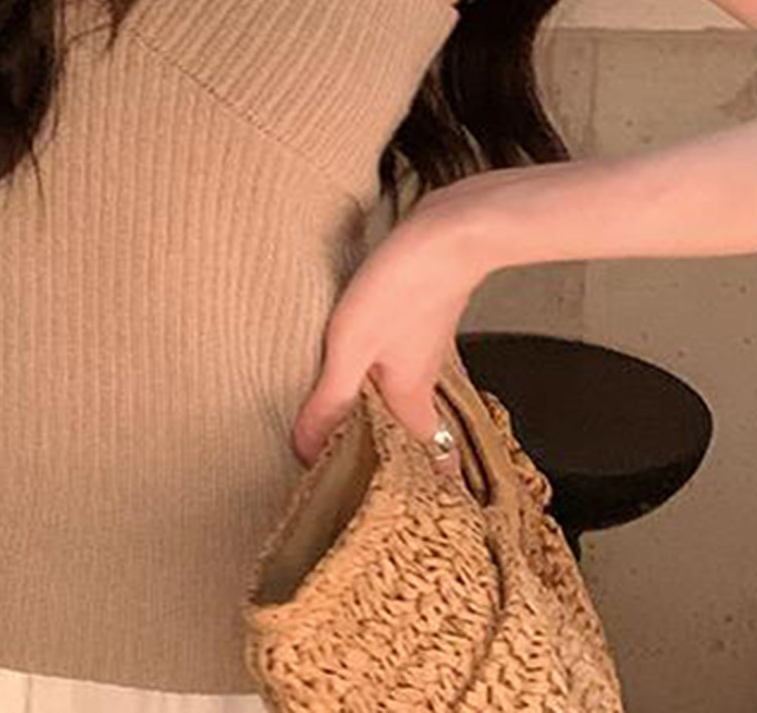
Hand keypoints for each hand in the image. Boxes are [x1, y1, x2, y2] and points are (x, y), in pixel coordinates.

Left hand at [290, 180, 503, 472]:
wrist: (449, 230)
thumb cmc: (401, 286)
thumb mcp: (352, 346)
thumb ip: (331, 399)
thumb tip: (306, 452)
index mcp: (411, 398)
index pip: (426, 464)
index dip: (423, 496)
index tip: (411, 526)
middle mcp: (422, 381)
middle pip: (413, 434)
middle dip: (396, 464)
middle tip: (365, 489)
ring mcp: (422, 349)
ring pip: (405, 400)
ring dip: (383, 422)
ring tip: (348, 439)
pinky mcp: (418, 320)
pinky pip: (399, 367)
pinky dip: (380, 384)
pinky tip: (357, 375)